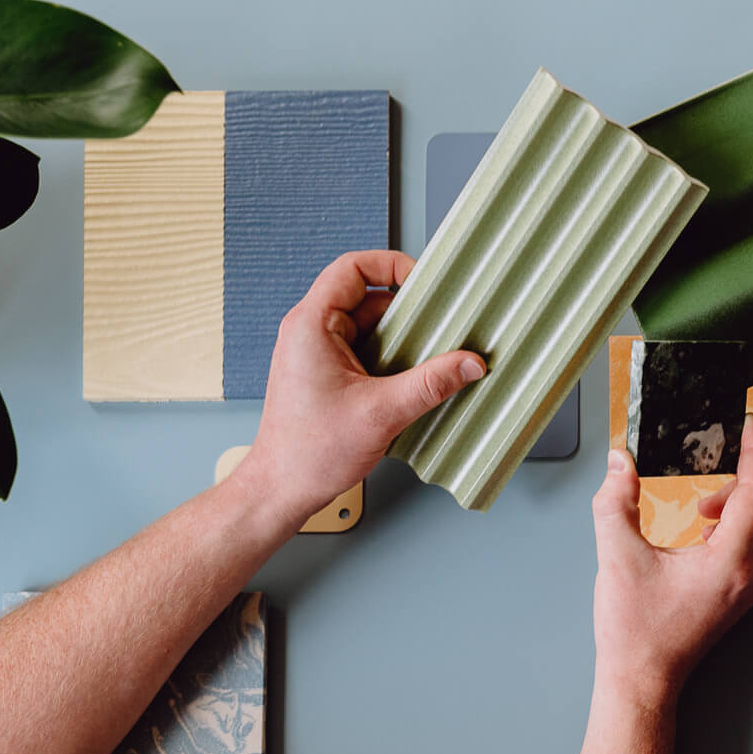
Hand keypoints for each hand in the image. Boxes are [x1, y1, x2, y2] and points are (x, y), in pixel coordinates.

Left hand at [233, 251, 485, 525]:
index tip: (424, 280)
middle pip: (368, 298)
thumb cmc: (309, 452)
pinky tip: (417, 376)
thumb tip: (470, 363)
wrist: (283, 488)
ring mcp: (319, 354)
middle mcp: (312, 332)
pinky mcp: (329, 375)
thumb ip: (431, 384)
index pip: (352, 268)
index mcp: (311, 325)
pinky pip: (367, 352)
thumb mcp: (382, 413)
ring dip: (403, 339)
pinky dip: (393, 359)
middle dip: (407, 311)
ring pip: (370, 328)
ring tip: (435, 353)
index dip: (390, 265)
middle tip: (443, 323)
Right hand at [590, 416, 752, 697]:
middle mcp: (752, 572)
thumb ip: (616, 502)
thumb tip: (622, 463)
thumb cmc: (635, 632)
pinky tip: (707, 528)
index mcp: (730, 560)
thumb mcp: (617, 557)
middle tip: (726, 464)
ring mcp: (752, 584)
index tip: (745, 425)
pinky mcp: (744, 591)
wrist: (642, 680)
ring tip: (706, 506)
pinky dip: (748, 521)